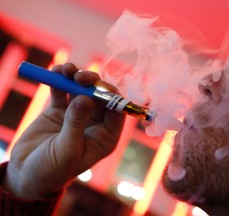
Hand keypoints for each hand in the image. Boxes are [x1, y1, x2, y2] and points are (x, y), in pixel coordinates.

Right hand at [3, 63, 124, 198]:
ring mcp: (77, 114)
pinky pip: (62, 90)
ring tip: (65, 70)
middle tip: (80, 77)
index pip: (117, 111)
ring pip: (82, 89)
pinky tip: (55, 72)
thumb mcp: (67, 150)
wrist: (25, 173)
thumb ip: (76, 124)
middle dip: (92, 83)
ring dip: (76, 76)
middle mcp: (95, 123)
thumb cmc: (52, 170)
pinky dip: (60, 80)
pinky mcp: (60, 109)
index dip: (111, 96)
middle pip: (101, 95)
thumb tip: (86, 98)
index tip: (97, 87)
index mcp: (105, 137)